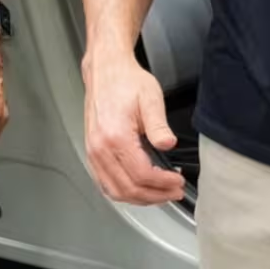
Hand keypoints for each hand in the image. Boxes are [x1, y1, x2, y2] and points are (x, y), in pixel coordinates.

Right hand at [82, 52, 185, 204]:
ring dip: (140, 198)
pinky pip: (104, 183)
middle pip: (128, 188)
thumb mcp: (150, 98)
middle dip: (155, 195)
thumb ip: (159, 125)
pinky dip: (123, 192)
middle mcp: (100, 147)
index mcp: (115, 136)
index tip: (177, 182)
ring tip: (160, 194)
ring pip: (115, 191)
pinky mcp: (92, 152)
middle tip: (173, 192)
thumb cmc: (125, 81)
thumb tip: (168, 144)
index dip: (163, 184)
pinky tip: (138, 189)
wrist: (106, 70)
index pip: (141, 174)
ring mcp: (93, 151)